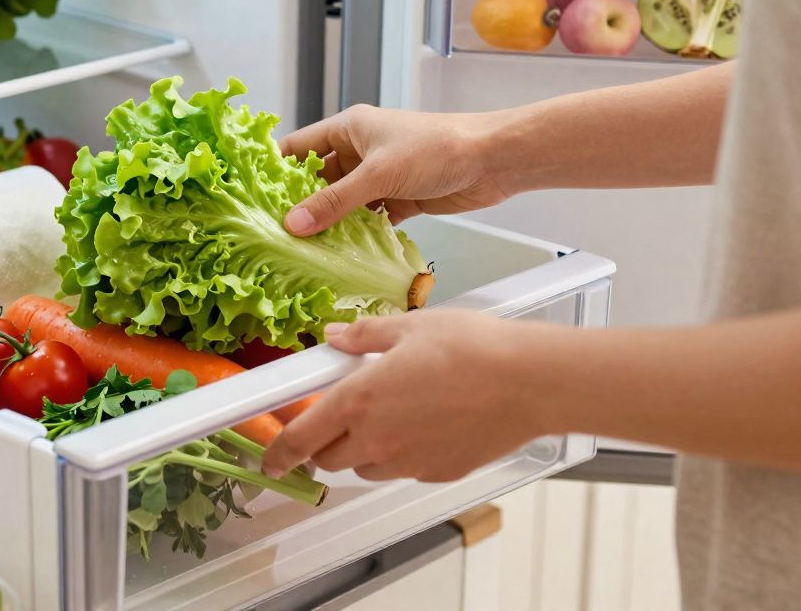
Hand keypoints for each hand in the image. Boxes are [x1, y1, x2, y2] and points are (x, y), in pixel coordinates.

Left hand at [261, 310, 547, 482]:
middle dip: (325, 442)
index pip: (300, 438)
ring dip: (363, 449)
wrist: (530, 382)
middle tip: (340, 415)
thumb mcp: (409, 326)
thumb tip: (336, 337)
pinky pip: (404, 471)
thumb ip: (364, 336)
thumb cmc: (475, 349)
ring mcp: (408, 461)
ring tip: (391, 414)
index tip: (270, 458)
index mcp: (358, 400)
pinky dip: (401, 455)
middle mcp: (377, 438)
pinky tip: (425, 425)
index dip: (278, 452)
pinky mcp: (437, 473)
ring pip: (365, 468)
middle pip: (329, 459)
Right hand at [279, 105, 511, 234]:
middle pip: (317, 180)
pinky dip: (353, 236)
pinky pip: (365, 220)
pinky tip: (337, 255)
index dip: (273, 169)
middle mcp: (360, 150)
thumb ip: (335, 202)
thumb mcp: (378, 174)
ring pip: (341, 203)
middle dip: (298, 205)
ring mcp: (378, 177)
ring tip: (298, 250)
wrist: (493, 160)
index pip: (298, 147)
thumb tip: (293, 225)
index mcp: (349, 128)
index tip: (250, 194)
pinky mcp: (398, 200)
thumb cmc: (438, 147)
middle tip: (271, 232)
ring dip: (326, 224)